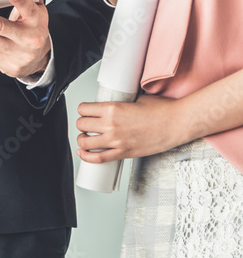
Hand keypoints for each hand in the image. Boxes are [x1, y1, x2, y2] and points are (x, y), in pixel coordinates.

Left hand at [76, 94, 192, 162]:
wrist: (177, 123)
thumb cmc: (162, 110)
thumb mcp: (136, 99)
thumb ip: (120, 104)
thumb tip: (111, 106)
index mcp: (113, 108)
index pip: (83, 109)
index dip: (83, 110)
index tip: (85, 112)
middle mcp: (111, 125)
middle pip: (81, 125)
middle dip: (82, 124)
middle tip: (87, 125)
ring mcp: (116, 141)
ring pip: (85, 142)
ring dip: (82, 140)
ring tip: (86, 137)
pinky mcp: (124, 153)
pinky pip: (99, 158)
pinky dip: (87, 157)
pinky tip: (83, 153)